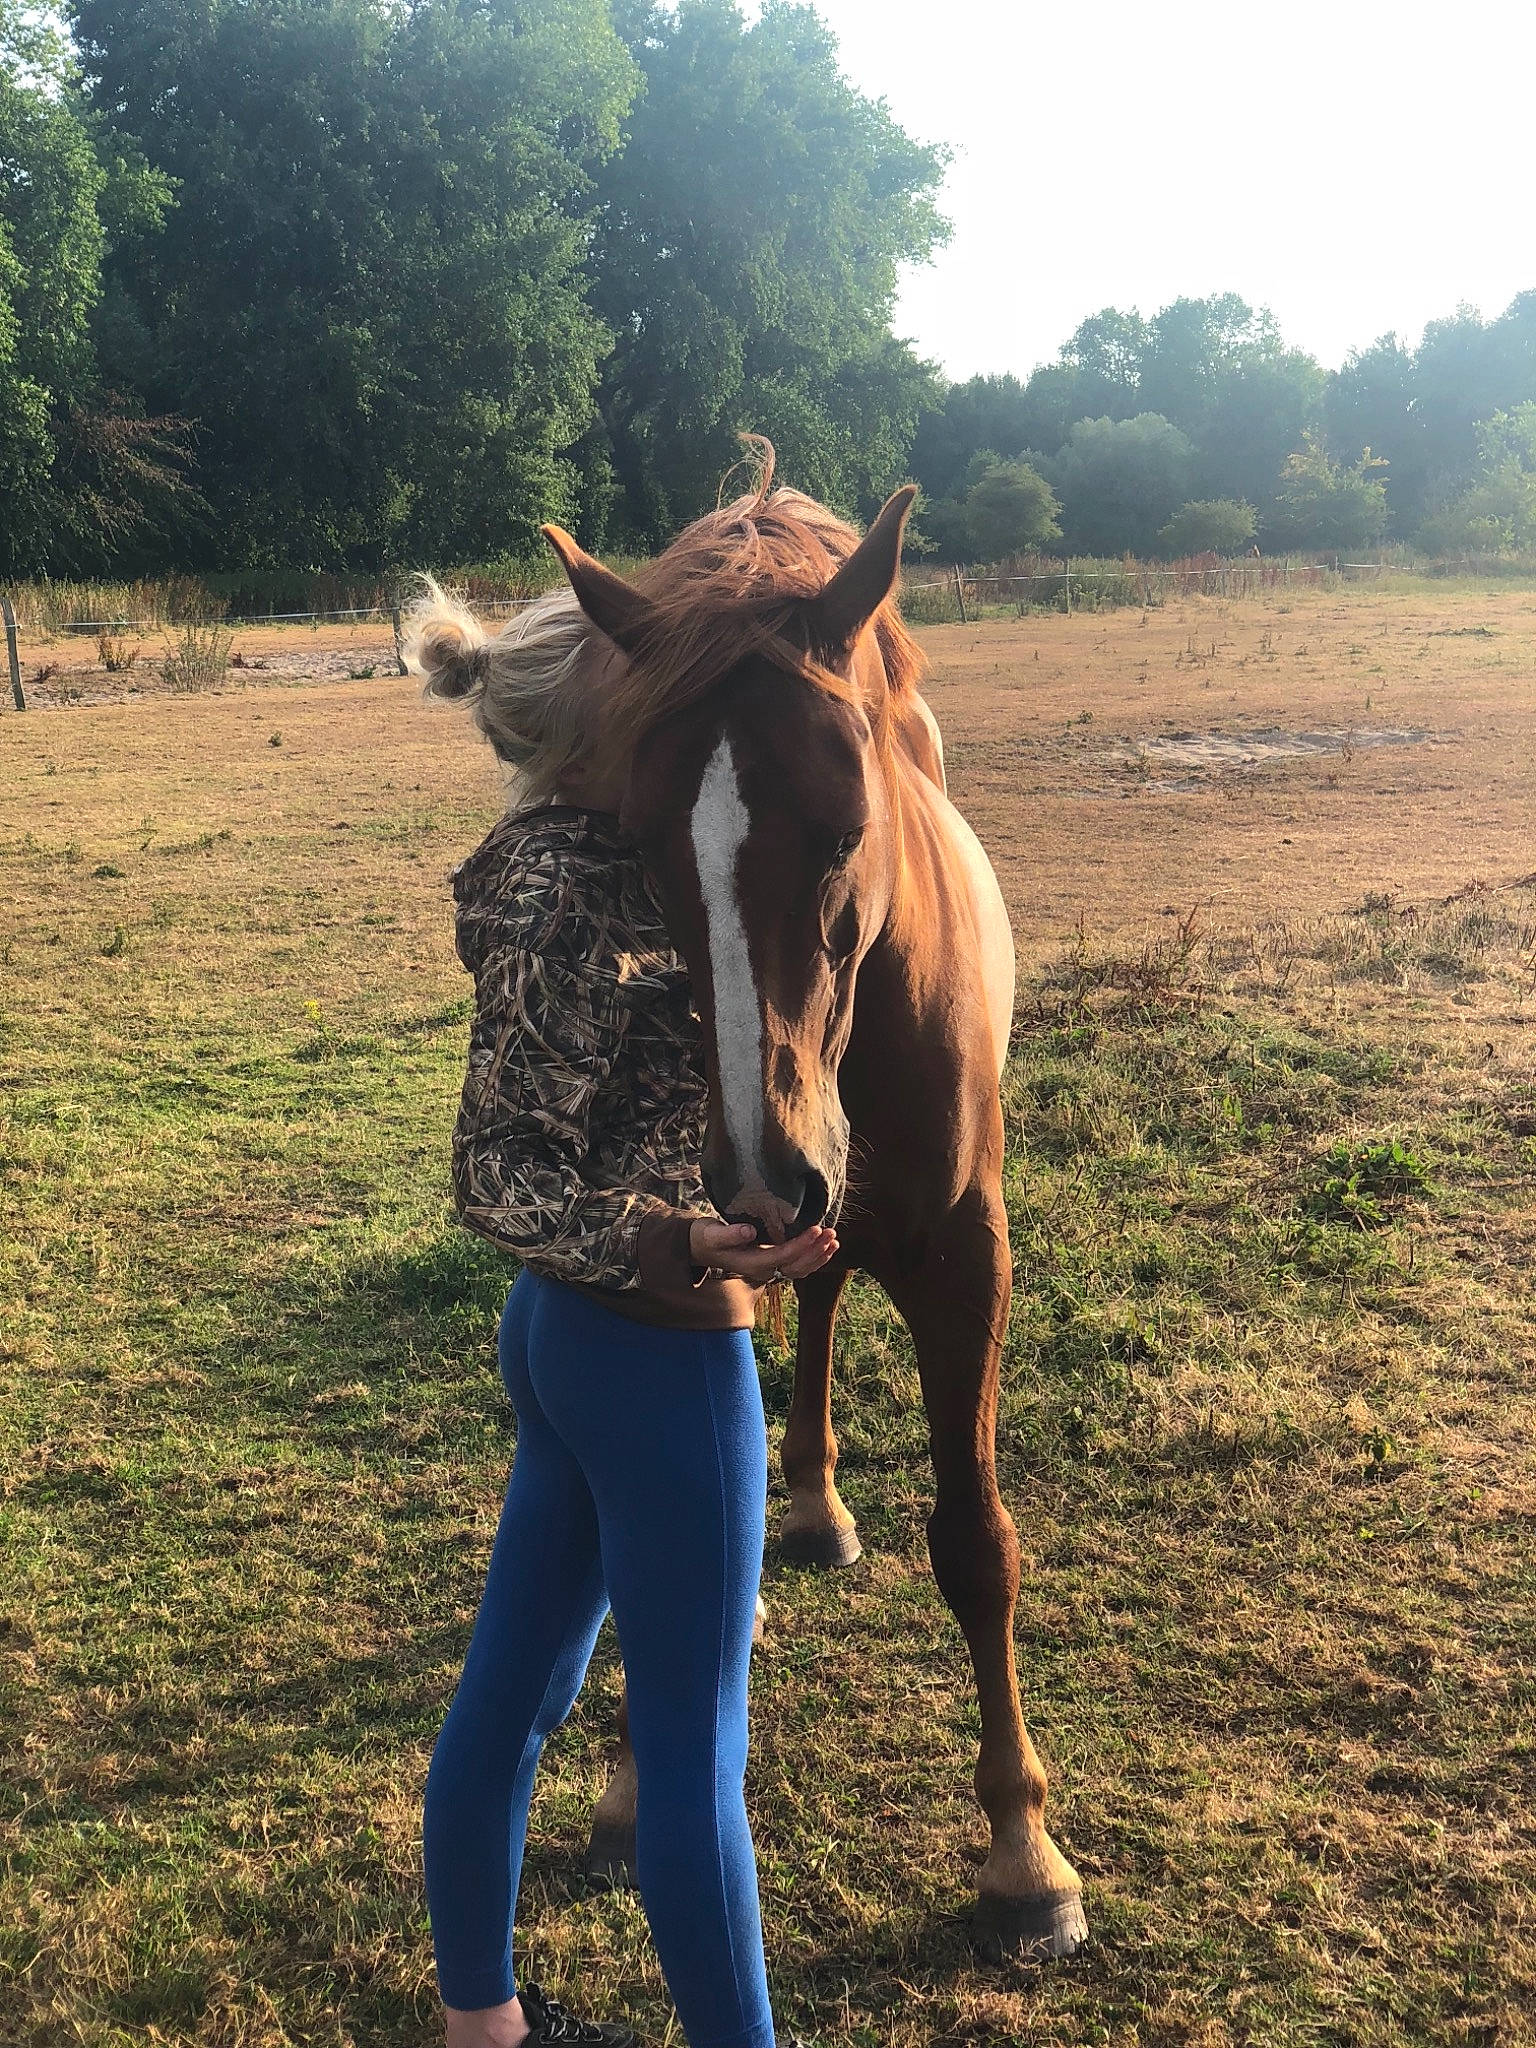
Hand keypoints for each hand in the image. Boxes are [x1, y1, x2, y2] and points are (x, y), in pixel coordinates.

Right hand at [689, 1217, 838, 1283]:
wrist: (703, 1248)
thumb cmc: (707, 1238)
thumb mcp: (712, 1234)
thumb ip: (730, 1234)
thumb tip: (749, 1231)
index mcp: (752, 1264)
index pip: (783, 1255)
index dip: (801, 1244)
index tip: (816, 1229)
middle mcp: (764, 1270)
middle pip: (796, 1266)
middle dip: (815, 1251)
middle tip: (831, 1233)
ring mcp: (770, 1270)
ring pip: (800, 1269)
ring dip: (819, 1256)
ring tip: (834, 1240)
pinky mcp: (773, 1264)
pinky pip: (798, 1267)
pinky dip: (814, 1259)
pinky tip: (827, 1248)